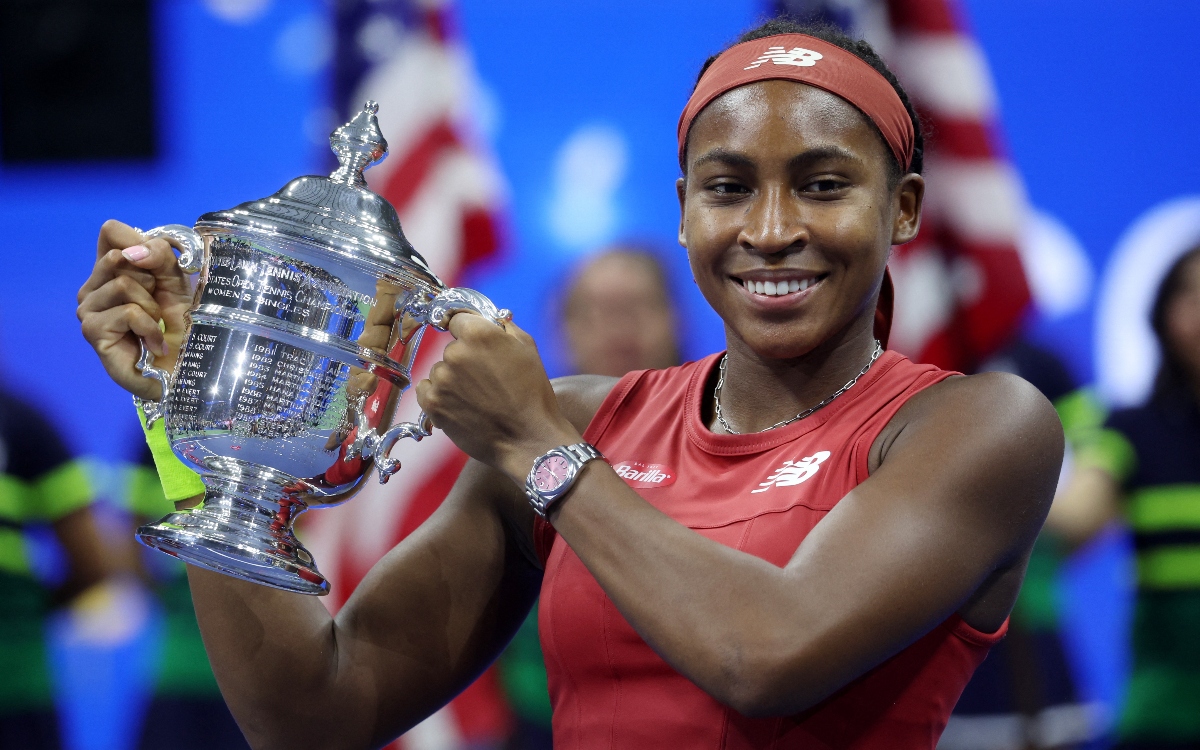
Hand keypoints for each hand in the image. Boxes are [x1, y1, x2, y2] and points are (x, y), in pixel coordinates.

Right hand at [77, 220, 197, 400]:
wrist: (184, 365)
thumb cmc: (179, 323)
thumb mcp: (176, 279)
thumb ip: (160, 254)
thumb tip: (133, 253)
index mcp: (110, 269)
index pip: (110, 231)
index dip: (138, 241)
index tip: (158, 268)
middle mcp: (93, 286)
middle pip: (117, 256)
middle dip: (151, 281)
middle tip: (158, 305)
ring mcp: (89, 309)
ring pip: (123, 284)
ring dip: (152, 307)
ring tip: (155, 325)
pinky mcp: (92, 331)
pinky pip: (127, 312)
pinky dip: (150, 327)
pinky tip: (153, 342)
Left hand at [415, 314, 579, 481]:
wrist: (528, 439)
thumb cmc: (532, 394)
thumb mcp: (527, 348)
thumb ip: (503, 325)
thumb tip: (487, 319)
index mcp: (479, 334)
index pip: (458, 318)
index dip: (468, 330)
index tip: (474, 342)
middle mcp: (455, 353)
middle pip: (451, 347)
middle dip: (466, 359)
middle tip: (488, 379)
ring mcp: (442, 379)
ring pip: (440, 370)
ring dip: (454, 379)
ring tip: (479, 397)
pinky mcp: (433, 403)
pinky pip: (426, 389)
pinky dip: (440, 395)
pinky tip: (462, 405)